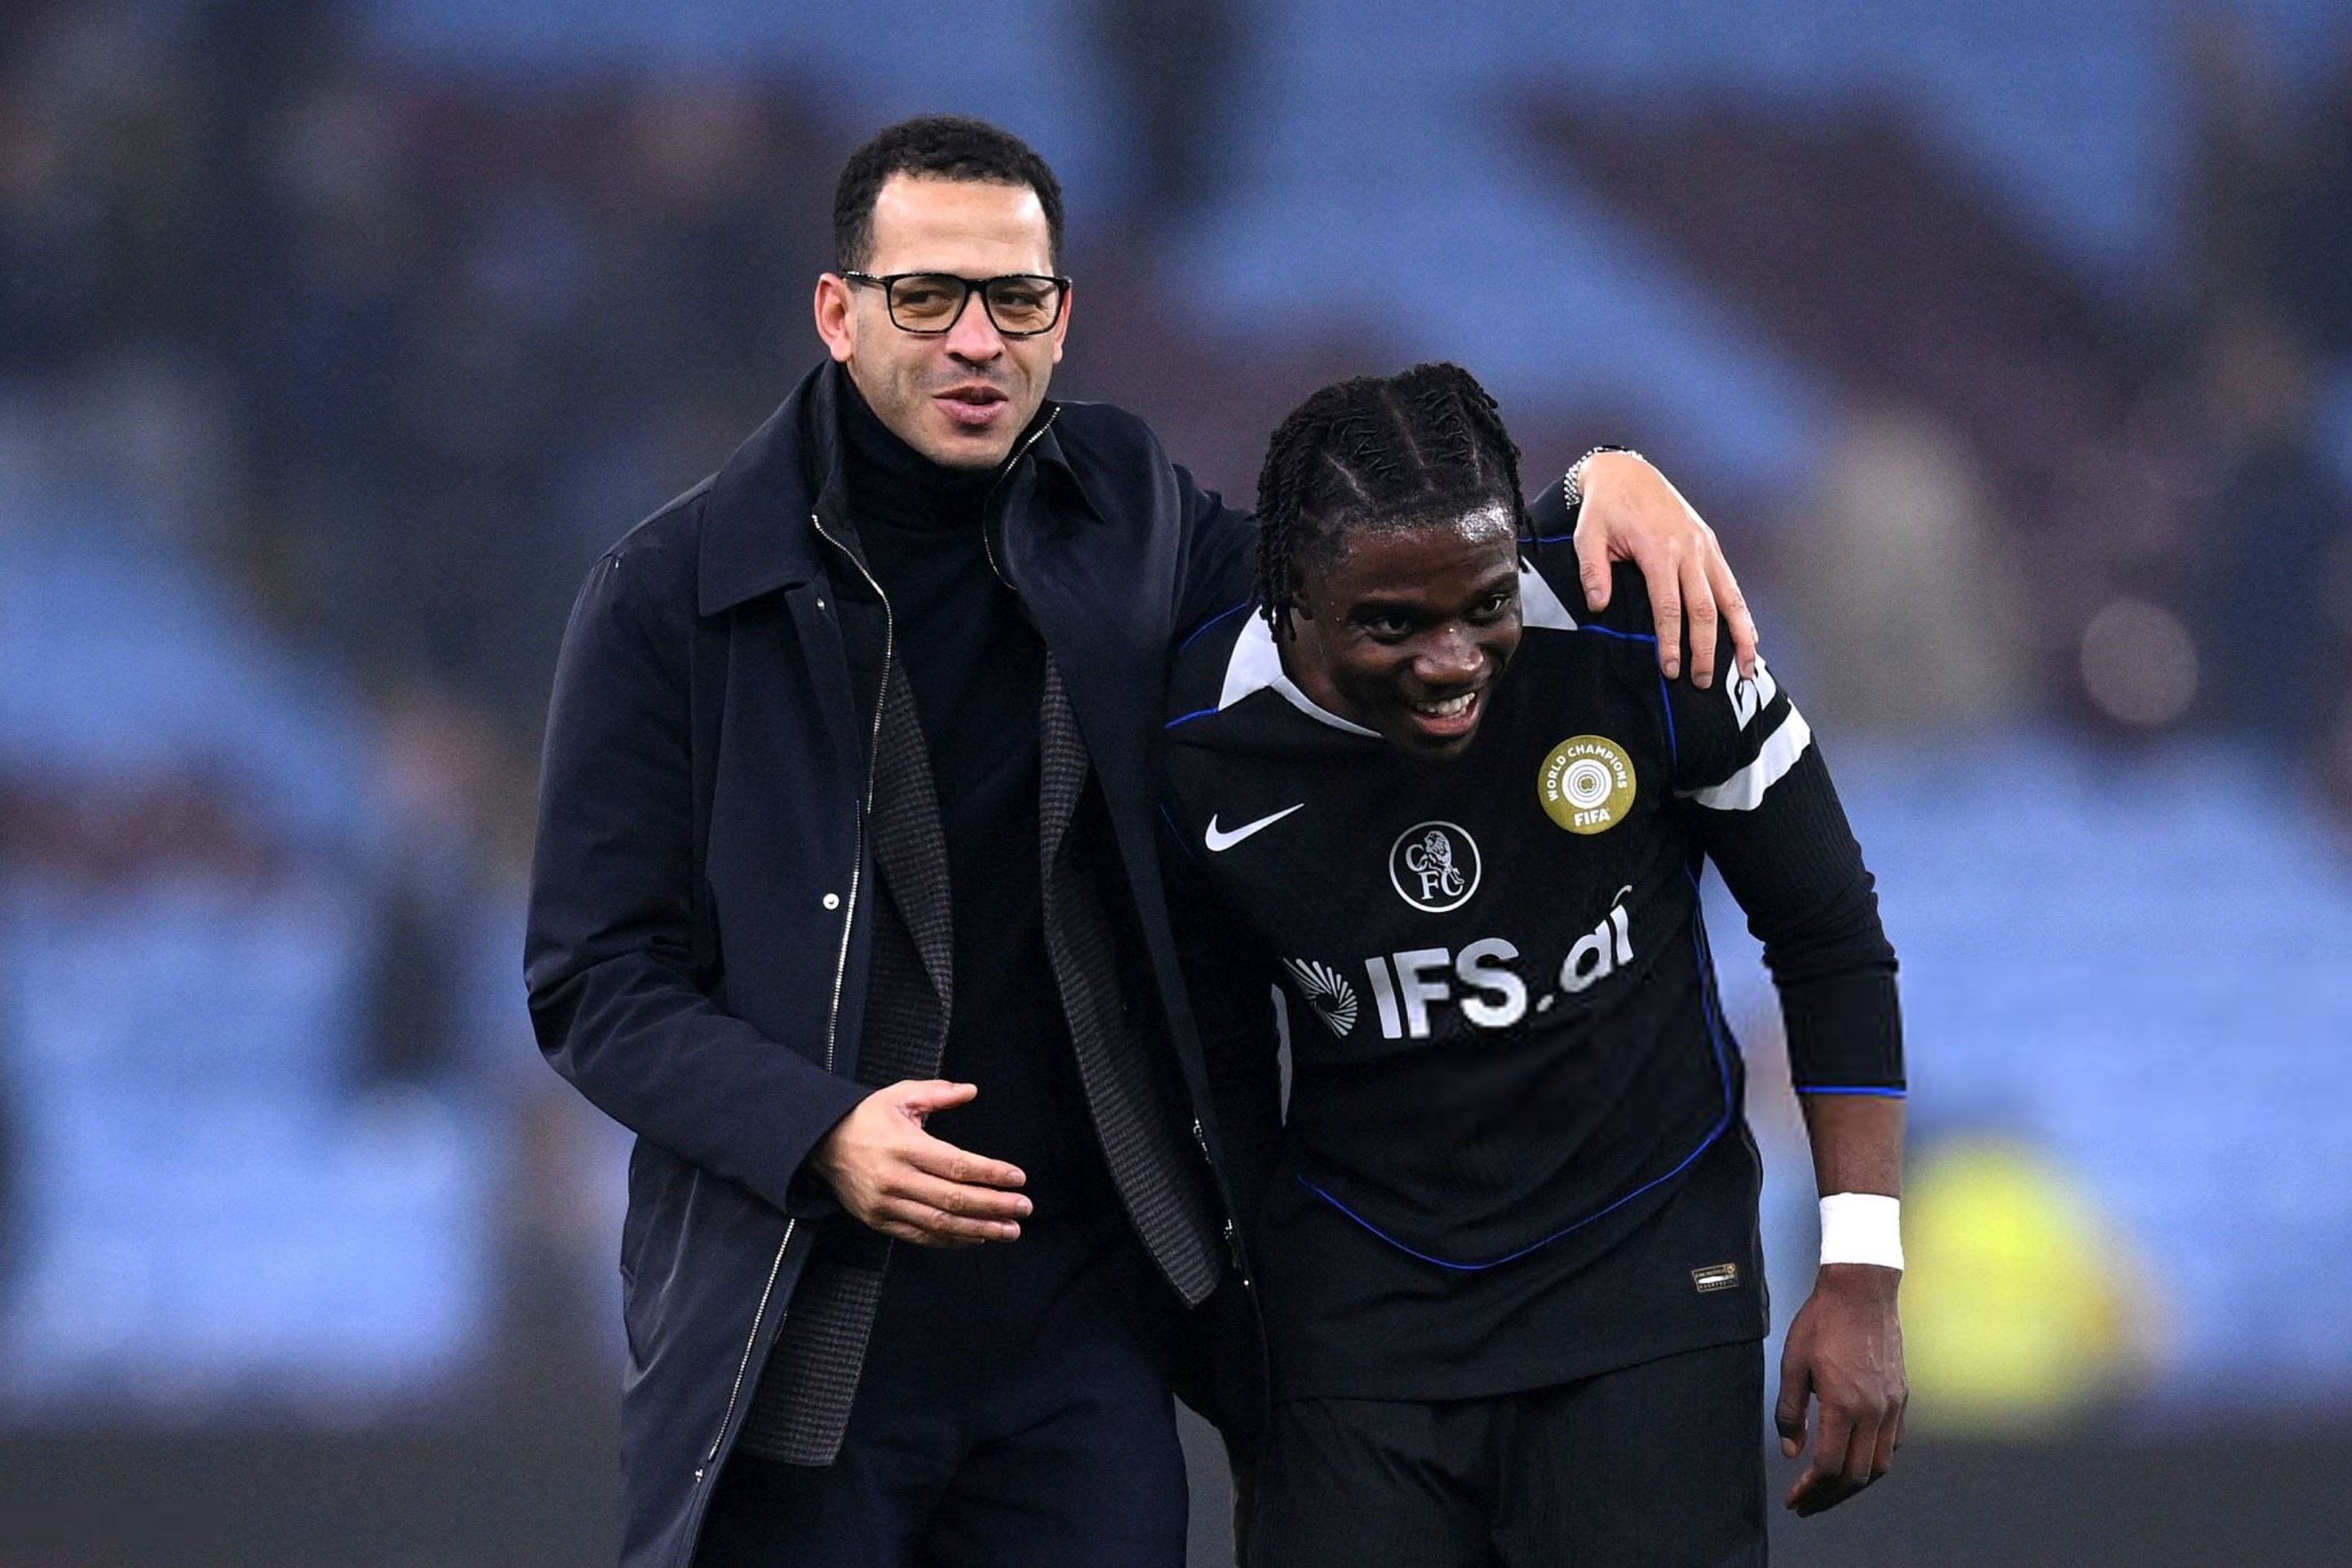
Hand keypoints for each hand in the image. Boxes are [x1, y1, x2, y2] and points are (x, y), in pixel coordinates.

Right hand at [809, 1080, 1029, 1246]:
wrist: (821, 1144)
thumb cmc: (866, 1118)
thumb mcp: (900, 1096)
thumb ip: (937, 1094)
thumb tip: (970, 1090)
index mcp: (904, 1146)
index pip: (956, 1165)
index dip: (990, 1173)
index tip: (1018, 1178)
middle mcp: (896, 1179)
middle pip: (953, 1198)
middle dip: (994, 1205)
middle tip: (1023, 1208)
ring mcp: (886, 1204)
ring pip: (940, 1223)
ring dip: (980, 1229)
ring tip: (1009, 1230)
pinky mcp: (879, 1221)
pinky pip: (920, 1235)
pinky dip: (951, 1240)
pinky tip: (976, 1237)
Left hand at [1572, 451, 1757, 687]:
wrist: (1627, 472)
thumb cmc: (1605, 506)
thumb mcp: (1588, 534)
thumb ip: (1593, 570)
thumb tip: (1598, 606)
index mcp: (1659, 550)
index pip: (1668, 606)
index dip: (1671, 641)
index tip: (1671, 669)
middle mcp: (1689, 550)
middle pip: (1704, 608)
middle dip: (1706, 648)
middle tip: (1701, 681)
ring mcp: (1705, 547)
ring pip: (1729, 597)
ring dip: (1739, 635)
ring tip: (1744, 667)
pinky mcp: (1711, 544)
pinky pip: (1731, 583)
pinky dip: (1742, 612)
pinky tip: (1748, 636)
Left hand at [1775, 1263, 1906, 1516]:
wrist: (1862, 1291)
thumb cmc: (1822, 1322)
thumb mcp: (1793, 1364)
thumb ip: (1791, 1412)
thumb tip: (1792, 1452)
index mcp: (1844, 1405)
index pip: (1829, 1467)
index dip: (1810, 1490)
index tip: (1794, 1499)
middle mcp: (1874, 1412)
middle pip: (1856, 1475)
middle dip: (1829, 1497)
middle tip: (1807, 1504)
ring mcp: (1892, 1406)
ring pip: (1878, 1465)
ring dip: (1853, 1485)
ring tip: (1829, 1492)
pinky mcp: (1901, 1397)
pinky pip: (1892, 1445)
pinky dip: (1873, 1463)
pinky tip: (1854, 1463)